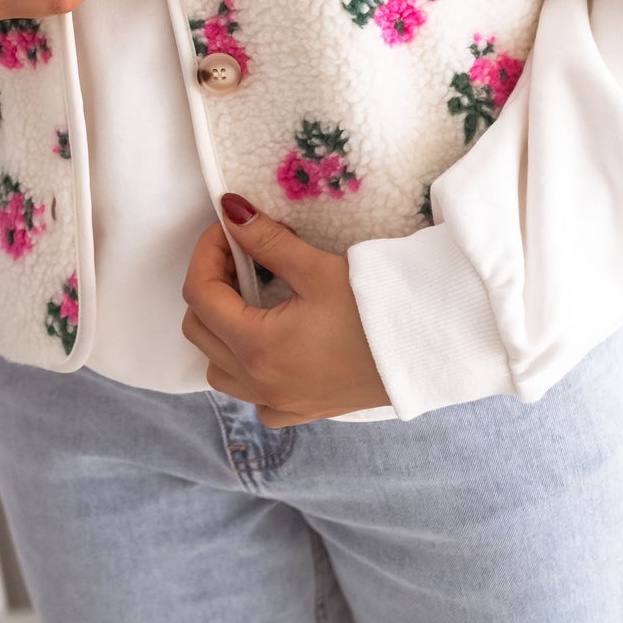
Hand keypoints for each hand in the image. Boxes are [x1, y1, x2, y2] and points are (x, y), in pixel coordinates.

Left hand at [181, 196, 389, 426]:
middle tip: (241, 255)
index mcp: (256, 346)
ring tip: (252, 296)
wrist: (425, 350)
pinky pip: (252, 397)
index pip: (198, 294)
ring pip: (218, 368)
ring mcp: (278, 402)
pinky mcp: (300, 412)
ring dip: (221, 329)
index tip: (227, 229)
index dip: (206, 252)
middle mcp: (258, 383)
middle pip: (199, 330)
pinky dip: (247, 371)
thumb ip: (266, 240)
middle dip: (210, 285)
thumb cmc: (374, 308)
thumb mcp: (316, 268)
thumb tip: (230, 211)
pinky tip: (272, 345)